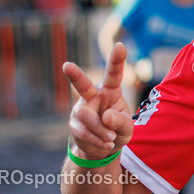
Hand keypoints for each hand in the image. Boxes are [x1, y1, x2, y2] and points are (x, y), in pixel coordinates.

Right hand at [62, 42, 133, 158]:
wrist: (104, 148)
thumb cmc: (118, 130)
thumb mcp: (127, 128)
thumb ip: (120, 121)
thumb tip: (106, 117)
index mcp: (110, 91)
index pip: (113, 74)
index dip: (117, 60)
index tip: (120, 45)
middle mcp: (93, 96)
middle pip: (83, 85)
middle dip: (75, 76)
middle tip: (66, 66)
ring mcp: (81, 109)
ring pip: (85, 115)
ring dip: (100, 129)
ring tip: (110, 138)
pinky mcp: (74, 123)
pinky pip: (83, 131)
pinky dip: (97, 139)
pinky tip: (106, 143)